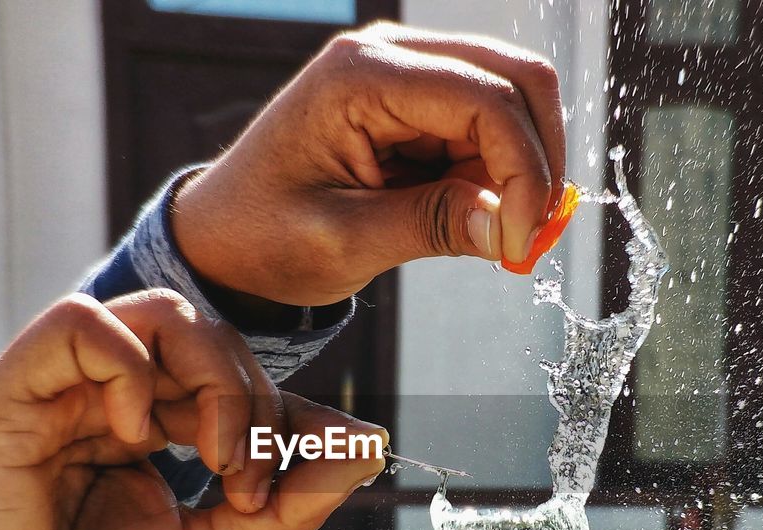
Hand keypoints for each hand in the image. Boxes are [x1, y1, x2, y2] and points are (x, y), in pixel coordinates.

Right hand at [0, 290, 385, 529]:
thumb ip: (285, 499)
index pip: (230, 373)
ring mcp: (52, 386)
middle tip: (254, 479)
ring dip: (216, 379)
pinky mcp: (5, 391)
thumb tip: (371, 441)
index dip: (285, 408)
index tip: (326, 460)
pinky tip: (140, 438)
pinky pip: (78, 324)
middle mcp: (97, 393)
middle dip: (257, 400)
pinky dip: (133, 370)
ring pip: (156, 314)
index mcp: (138, 422)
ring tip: (218, 459)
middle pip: (206, 333)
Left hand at [171, 23, 566, 305]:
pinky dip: (499, 174)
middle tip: (529, 235)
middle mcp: (388, 55)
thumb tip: (510, 230)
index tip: (518, 242)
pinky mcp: (416, 104)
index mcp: (360, 76)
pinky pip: (486, 127)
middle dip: (538, 161)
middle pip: (515, 80)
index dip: (523, 171)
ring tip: (495, 234)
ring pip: (512, 101)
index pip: (484, 98)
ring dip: (522, 170)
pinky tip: (476, 217)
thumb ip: (431, 227)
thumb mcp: (344, 242)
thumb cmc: (263, 238)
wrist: (223, 239)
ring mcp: (404, 72)